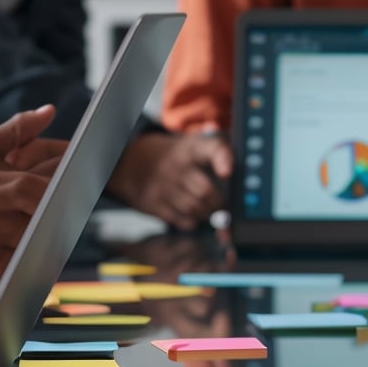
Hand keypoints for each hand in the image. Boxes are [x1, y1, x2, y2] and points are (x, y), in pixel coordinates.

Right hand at [0, 105, 63, 281]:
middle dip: (66, 214)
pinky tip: (27, 257)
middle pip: (62, 217)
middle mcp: (13, 214)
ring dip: (51, 240)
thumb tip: (48, 111)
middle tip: (62, 213)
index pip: (66, 185)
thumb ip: (17, 131)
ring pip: (48, 244)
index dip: (75, 184)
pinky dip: (33, 264)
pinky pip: (28, 269)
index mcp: (16, 183)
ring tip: (42, 235)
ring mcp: (5, 244)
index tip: (76, 185)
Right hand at [110, 128, 230, 231]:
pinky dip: (192, 221)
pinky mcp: (152, 202)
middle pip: (204, 190)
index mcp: (190, 148)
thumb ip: (217, 151)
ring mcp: (161, 185)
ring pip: (194, 207)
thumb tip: (235, 166)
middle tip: (221, 205)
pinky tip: (193, 216)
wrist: (132, 161)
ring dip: (206, 213)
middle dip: (218, 202)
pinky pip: (179, 219)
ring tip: (208, 211)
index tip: (227, 171)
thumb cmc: (175, 157)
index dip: (221, 159)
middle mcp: (175, 166)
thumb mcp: (191, 145)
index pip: (211, 149)